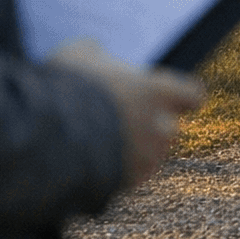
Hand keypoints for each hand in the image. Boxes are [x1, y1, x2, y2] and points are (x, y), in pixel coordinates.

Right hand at [50, 40, 206, 188]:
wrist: (46, 133)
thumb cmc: (66, 85)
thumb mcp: (80, 54)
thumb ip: (99, 57)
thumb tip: (95, 59)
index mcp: (158, 92)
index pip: (193, 96)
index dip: (182, 97)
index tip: (172, 98)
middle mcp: (160, 128)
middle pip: (169, 128)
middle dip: (151, 126)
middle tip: (124, 121)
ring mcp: (145, 159)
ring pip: (151, 156)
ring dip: (136, 151)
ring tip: (105, 143)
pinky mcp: (125, 184)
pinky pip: (129, 179)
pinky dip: (118, 173)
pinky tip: (95, 162)